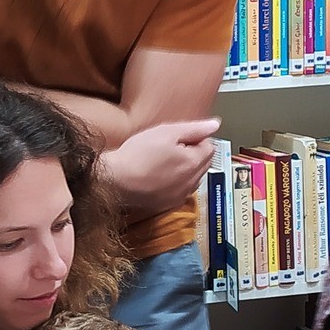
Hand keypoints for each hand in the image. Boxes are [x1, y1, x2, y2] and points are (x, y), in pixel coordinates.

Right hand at [100, 118, 220, 212]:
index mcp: (194, 162)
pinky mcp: (168, 204)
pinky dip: (175, 182)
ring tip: (163, 161)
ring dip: (185, 168)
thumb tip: (215, 125)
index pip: (209, 146)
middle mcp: (192, 182)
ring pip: (193, 177)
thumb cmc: (138, 154)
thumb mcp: (166, 132)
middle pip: (203, 163)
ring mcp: (181, 195)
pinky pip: (181, 190)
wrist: (115, 180)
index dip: (194, 138)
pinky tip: (158, 176)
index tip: (175, 137)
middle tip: (168, 147)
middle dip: (192, 153)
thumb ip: (194, 128)